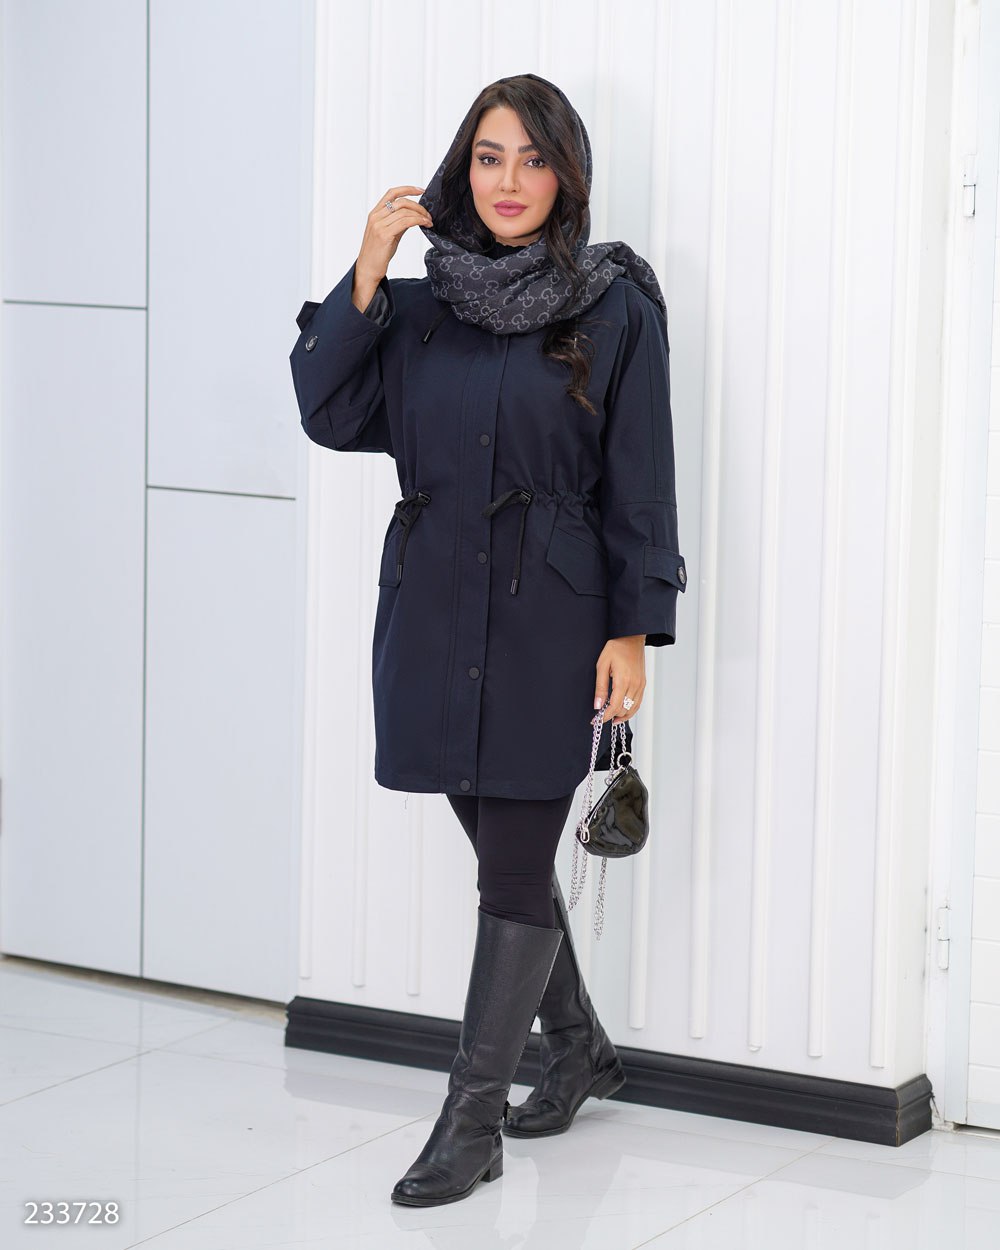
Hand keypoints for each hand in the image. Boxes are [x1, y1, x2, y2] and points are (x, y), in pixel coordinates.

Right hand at [353, 185, 433, 306]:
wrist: (368, 269)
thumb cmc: (378, 254)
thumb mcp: (388, 234)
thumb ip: (398, 223)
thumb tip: (414, 216)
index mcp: (375, 213)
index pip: (391, 193)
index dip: (407, 189)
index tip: (421, 190)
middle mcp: (375, 217)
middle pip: (401, 202)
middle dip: (418, 206)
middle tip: (428, 214)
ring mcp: (379, 225)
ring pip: (404, 212)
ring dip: (420, 215)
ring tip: (429, 221)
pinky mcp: (384, 235)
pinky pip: (405, 222)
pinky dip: (418, 221)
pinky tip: (424, 224)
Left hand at [592, 636, 645, 726]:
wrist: (631, 638)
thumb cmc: (616, 648)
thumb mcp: (602, 665)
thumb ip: (600, 687)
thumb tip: (598, 705)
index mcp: (623, 680)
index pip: (614, 706)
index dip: (605, 716)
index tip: (597, 720)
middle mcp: (634, 685)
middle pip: (624, 709)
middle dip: (612, 716)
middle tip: (601, 718)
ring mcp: (641, 685)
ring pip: (633, 708)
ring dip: (622, 716)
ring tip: (612, 718)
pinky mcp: (643, 684)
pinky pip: (638, 702)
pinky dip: (631, 710)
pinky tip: (622, 711)